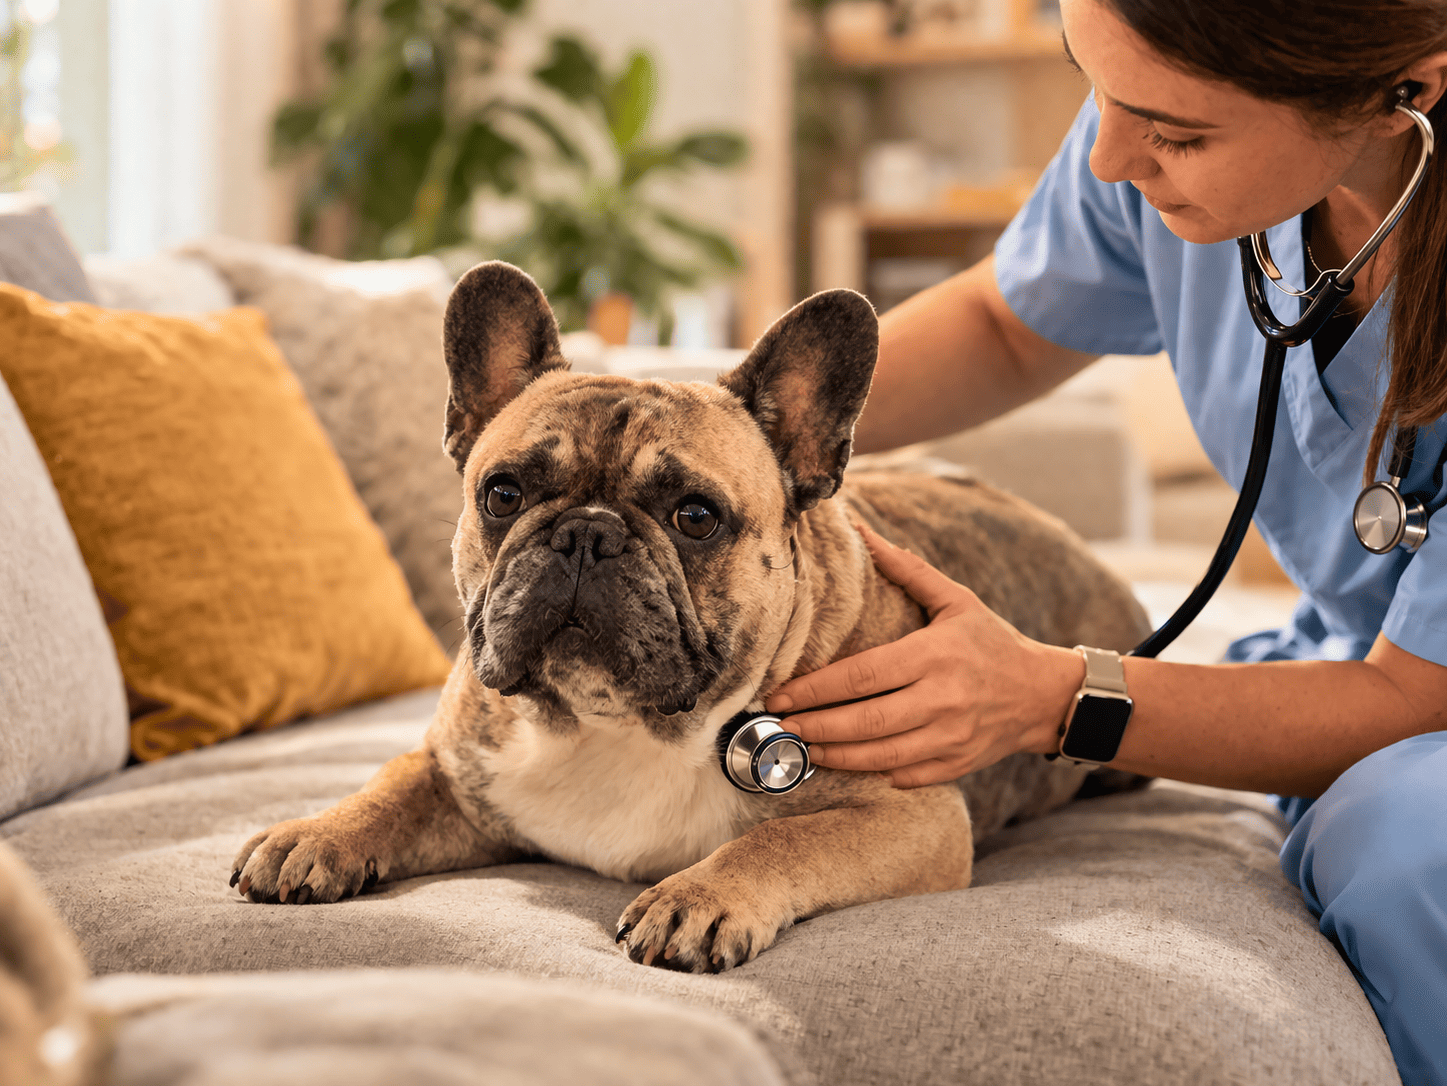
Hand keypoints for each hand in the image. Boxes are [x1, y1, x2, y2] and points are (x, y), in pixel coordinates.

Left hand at [764, 522, 1080, 786]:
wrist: (1044, 694)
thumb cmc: (991, 642)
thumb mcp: (955, 599)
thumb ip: (905, 569)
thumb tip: (859, 530)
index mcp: (934, 655)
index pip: (861, 676)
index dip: (815, 689)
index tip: (780, 694)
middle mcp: (942, 698)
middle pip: (864, 720)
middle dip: (815, 725)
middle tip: (780, 723)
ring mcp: (951, 736)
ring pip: (879, 755)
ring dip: (834, 755)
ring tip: (801, 747)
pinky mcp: (957, 764)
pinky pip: (905, 775)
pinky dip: (871, 773)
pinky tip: (843, 764)